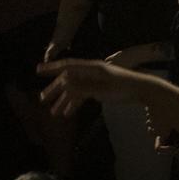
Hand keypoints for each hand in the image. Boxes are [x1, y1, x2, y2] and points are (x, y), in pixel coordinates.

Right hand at [37, 58, 156, 115]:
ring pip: (74, 90)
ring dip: (64, 100)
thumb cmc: (123, 88)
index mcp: (92, 68)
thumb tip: (63, 82)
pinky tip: (67, 113)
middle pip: (69, 80)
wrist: (141, 91)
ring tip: (53, 112)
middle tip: (41, 99)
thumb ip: (82, 86)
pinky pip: (82, 95)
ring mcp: (94, 81)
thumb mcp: (102, 89)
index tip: (37, 71)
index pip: (68, 66)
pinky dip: (74, 104)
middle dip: (55, 89)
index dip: (52, 68)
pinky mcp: (98, 89)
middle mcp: (91, 72)